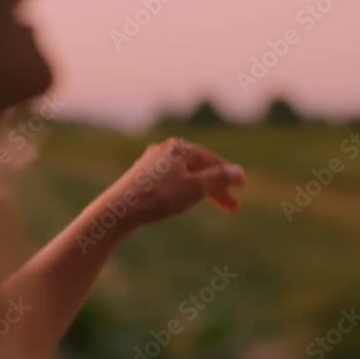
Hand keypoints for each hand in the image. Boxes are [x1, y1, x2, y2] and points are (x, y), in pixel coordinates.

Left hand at [93, 138, 245, 231]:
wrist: (118, 210)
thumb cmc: (158, 197)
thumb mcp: (195, 188)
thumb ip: (218, 179)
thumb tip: (239, 172)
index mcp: (179, 147)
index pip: (212, 161)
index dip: (229, 177)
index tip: (241, 192)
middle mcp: (164, 150)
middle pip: (199, 168)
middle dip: (216, 187)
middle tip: (232, 208)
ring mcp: (151, 163)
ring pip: (184, 175)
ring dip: (201, 190)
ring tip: (210, 203)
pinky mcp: (141, 177)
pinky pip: (170, 181)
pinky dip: (184, 190)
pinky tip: (183, 200)